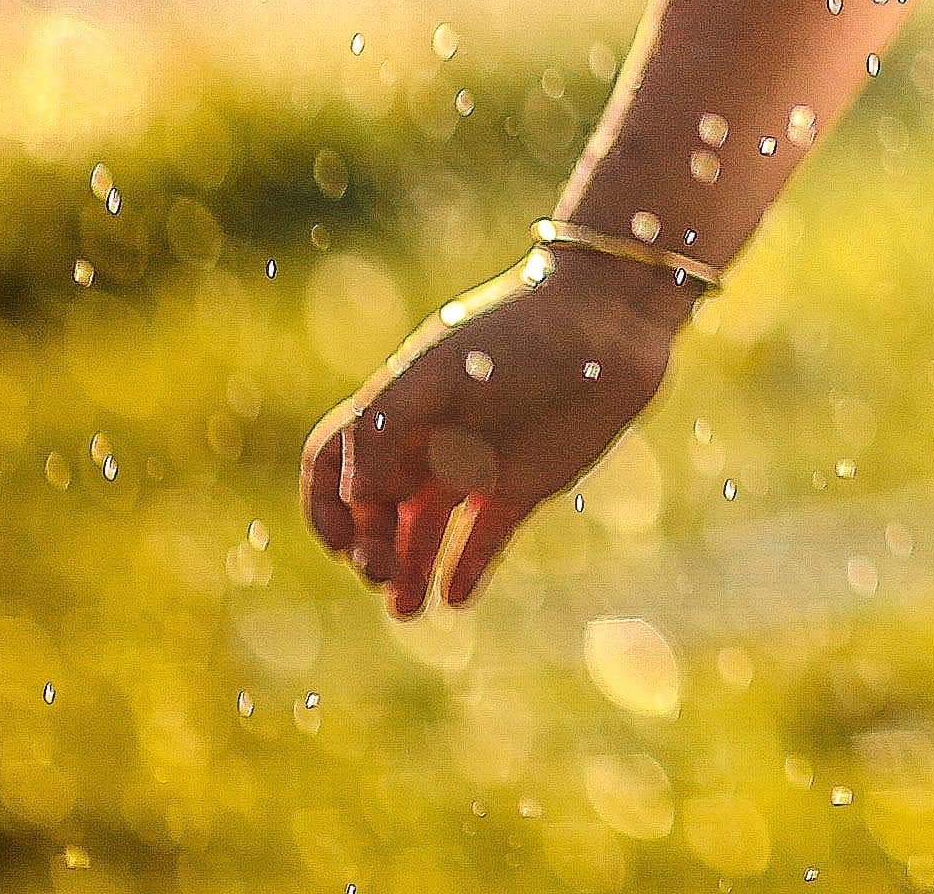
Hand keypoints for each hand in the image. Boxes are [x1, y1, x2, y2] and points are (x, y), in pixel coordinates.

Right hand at [300, 249, 694, 616]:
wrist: (607, 324)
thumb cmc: (516, 336)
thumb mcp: (436, 370)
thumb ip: (382, 428)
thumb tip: (358, 496)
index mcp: (401, 409)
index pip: (333, 464)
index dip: (326, 505)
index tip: (342, 538)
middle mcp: (432, 442)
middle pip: (375, 511)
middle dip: (369, 547)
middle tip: (381, 571)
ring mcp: (476, 467)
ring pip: (423, 534)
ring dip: (409, 572)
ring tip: (407, 610)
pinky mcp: (522, 488)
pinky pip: (481, 543)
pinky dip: (465, 572)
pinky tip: (456, 598)